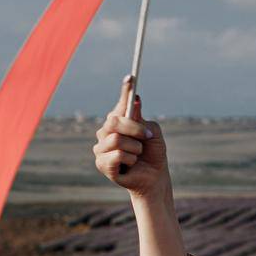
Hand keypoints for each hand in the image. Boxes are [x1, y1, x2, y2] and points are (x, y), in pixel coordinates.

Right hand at [93, 75, 168, 196]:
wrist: (155, 178)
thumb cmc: (152, 155)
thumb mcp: (152, 134)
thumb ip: (142, 119)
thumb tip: (135, 100)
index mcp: (118, 122)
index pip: (120, 104)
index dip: (125, 90)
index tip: (131, 77)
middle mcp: (106, 132)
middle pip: (114, 121)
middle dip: (135, 129)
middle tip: (147, 137)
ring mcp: (101, 148)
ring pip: (117, 140)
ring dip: (135, 149)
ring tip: (137, 156)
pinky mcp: (102, 164)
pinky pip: (117, 155)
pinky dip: (130, 160)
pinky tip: (130, 165)